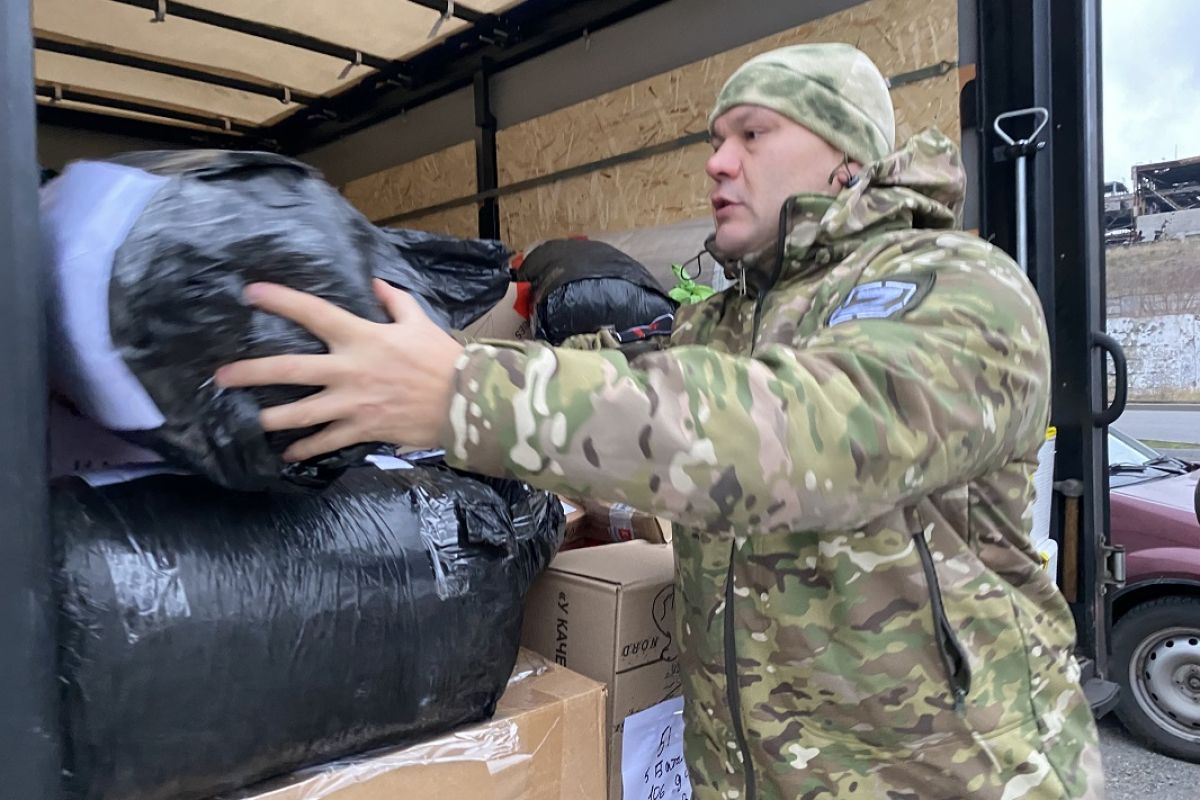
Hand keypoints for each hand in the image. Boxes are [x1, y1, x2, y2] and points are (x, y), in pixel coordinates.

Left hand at [215, 279, 463, 460]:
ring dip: (271, 419)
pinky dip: (306, 448)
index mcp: (361, 337)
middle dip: (251, 372)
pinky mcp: (361, 429)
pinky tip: (288, 454)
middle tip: (221, 377)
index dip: (281, 301)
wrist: (464, 402)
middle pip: (290, 369)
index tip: (251, 292)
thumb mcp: (420, 323)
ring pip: (300, 412)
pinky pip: (326, 441)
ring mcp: (352, 403)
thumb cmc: (442, 359)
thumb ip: (395, 301)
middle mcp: (348, 370)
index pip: (313, 313)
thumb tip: (376, 282)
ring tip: (249, 421)